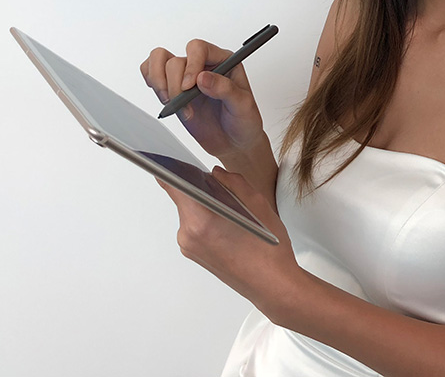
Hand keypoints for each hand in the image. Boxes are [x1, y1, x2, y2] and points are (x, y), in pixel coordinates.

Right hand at [141, 39, 264, 158]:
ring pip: (159, 60)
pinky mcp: (173, 88)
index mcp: (224, 61)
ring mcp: (186, 76)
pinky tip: (165, 99)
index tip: (190, 86)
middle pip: (175, 60)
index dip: (191, 65)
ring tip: (172, 103)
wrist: (234, 142)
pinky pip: (151, 71)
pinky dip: (152, 82)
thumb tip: (203, 77)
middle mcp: (203, 65)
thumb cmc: (243, 121)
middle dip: (175, 84)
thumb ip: (225, 89)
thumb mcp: (243, 105)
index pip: (199, 48)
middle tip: (184, 104)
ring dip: (160, 83)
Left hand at [156, 166, 302, 321]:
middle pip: (183, 199)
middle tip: (223, 187)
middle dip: (199, 188)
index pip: (172, 185)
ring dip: (205, 205)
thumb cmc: (269, 250)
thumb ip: (234, 182)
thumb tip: (216, 173)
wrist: (273, 287)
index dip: (172, 168)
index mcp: (201, 220)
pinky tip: (229, 224)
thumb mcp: (258, 205)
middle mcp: (188, 235)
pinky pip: (194, 227)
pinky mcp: (194, 255)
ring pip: (190, 213)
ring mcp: (189, 247)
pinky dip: (207, 220)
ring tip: (232, 210)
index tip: (174, 157)